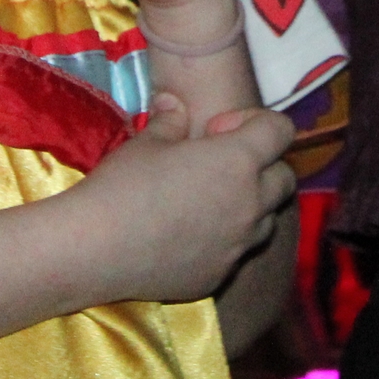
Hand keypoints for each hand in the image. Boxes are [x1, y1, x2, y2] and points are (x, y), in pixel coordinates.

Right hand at [68, 92, 295, 304]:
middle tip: (219, 164)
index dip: (254, 121)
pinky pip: (237, 251)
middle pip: (284, 178)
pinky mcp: (220, 275)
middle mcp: (251, 204)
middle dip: (262, 164)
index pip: (281, 130)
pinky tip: (188, 236)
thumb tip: (174, 103)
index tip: (216, 130)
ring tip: (206, 201)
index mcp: (239, 161)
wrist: (95, 249)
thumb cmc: (124, 185)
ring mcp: (238, 245)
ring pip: (266, 219)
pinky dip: (225, 238)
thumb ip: (171, 120)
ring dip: (249, 204)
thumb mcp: (146, 141)